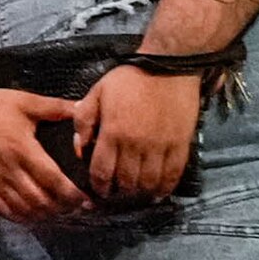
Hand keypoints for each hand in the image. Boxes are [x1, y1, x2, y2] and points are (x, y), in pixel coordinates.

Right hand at [0, 87, 92, 224]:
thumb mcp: (27, 101)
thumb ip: (56, 108)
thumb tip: (83, 109)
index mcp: (21, 147)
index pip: (51, 179)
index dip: (71, 193)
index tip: (86, 198)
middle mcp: (8, 168)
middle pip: (40, 199)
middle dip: (63, 208)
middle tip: (79, 207)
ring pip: (24, 208)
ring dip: (45, 215)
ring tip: (61, 212)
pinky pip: (5, 210)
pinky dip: (23, 217)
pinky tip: (36, 215)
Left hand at [74, 65, 199, 206]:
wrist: (169, 67)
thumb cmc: (130, 79)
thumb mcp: (97, 92)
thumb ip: (83, 120)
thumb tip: (78, 147)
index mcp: (113, 131)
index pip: (102, 171)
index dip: (99, 186)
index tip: (99, 190)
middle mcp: (136, 144)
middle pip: (126, 181)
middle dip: (119, 191)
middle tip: (117, 192)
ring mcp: (160, 146)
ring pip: (148, 182)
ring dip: (140, 193)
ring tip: (135, 192)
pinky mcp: (180, 145)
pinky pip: (173, 175)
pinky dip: (165, 188)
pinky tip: (158, 193)